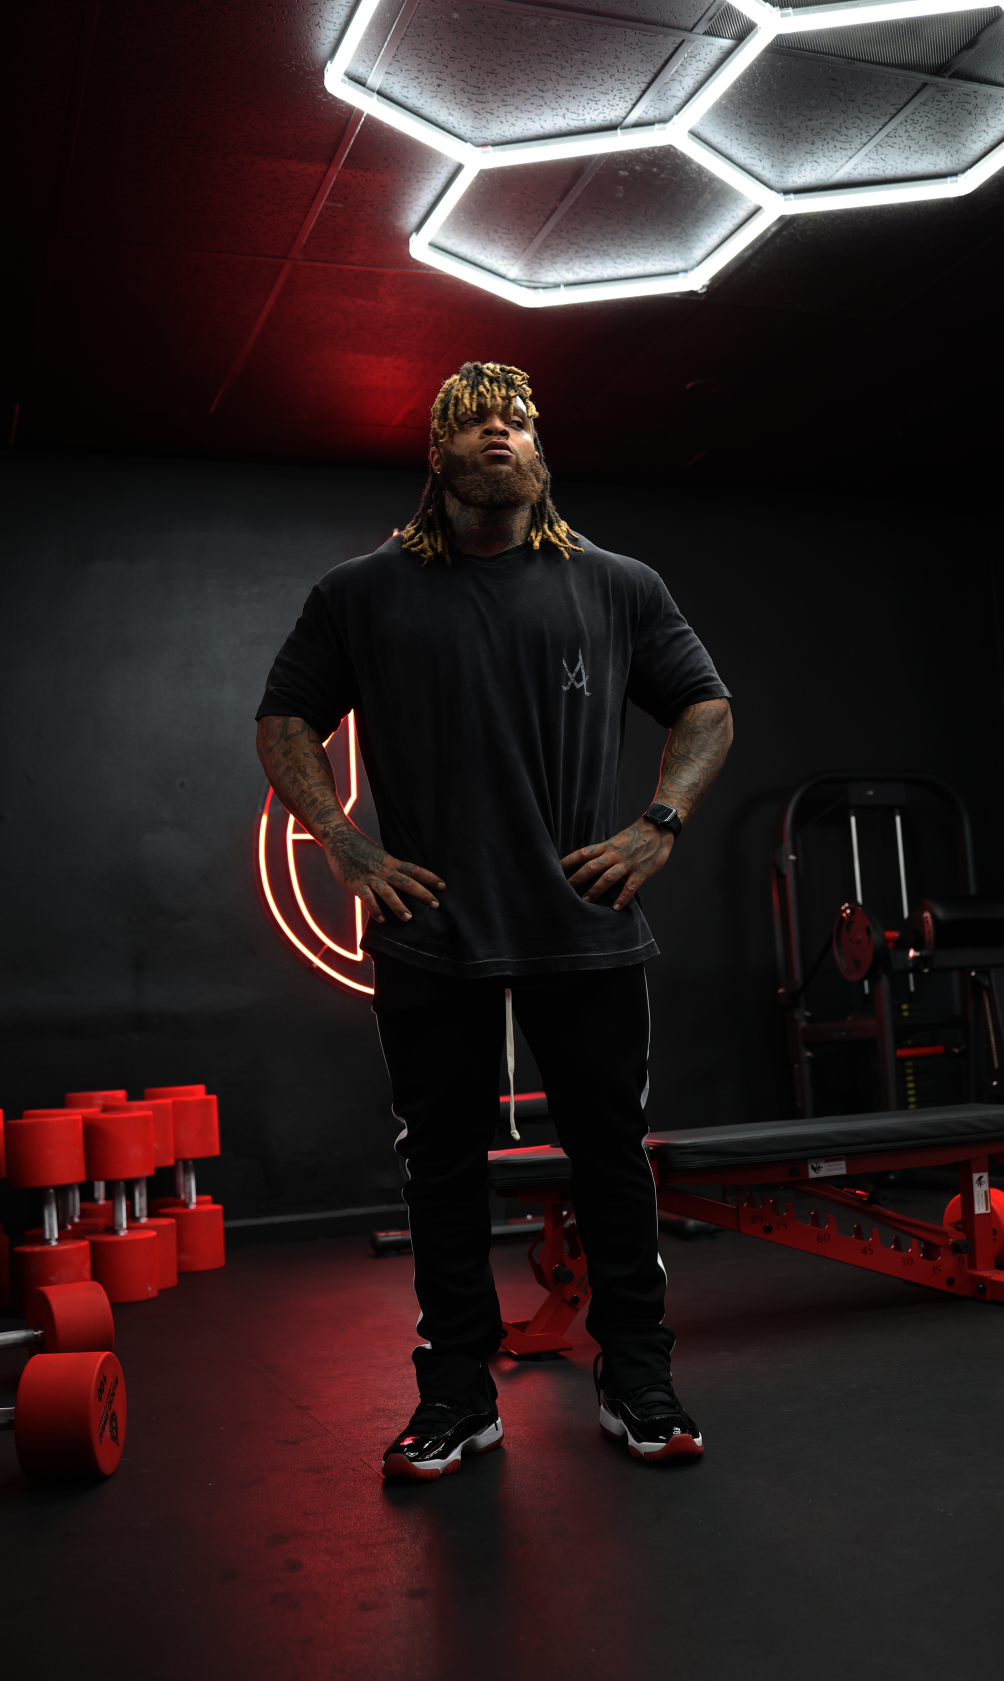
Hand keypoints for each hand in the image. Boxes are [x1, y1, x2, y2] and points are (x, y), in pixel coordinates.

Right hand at [322, 826, 444, 923]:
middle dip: (422, 894)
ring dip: (399, 906)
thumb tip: (402, 877)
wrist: (339, 838)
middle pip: (407, 882)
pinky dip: (375, 909)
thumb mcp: (380, 854)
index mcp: (391, 861)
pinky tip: (382, 920)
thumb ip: (390, 866)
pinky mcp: (356, 883)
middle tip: (436, 905)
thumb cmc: (359, 848)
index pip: (414, 869)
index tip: (443, 885)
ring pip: (388, 893)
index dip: (429, 877)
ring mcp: (370, 877)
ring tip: (409, 918)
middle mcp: (383, 869)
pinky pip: (367, 898)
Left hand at [560, 819, 672, 910]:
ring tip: (585, 901)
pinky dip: (623, 897)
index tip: (556, 869)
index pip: (583, 853)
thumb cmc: (635, 837)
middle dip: (577, 879)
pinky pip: (630, 886)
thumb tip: (586, 865)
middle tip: (564, 890)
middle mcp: (614, 854)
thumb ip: (603, 853)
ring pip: (608, 877)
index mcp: (607, 846)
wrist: (658, 828)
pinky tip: (616, 907)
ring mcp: (628, 863)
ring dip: (596, 890)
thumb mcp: (616, 841)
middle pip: (591, 867)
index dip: (568, 861)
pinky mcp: (641, 871)